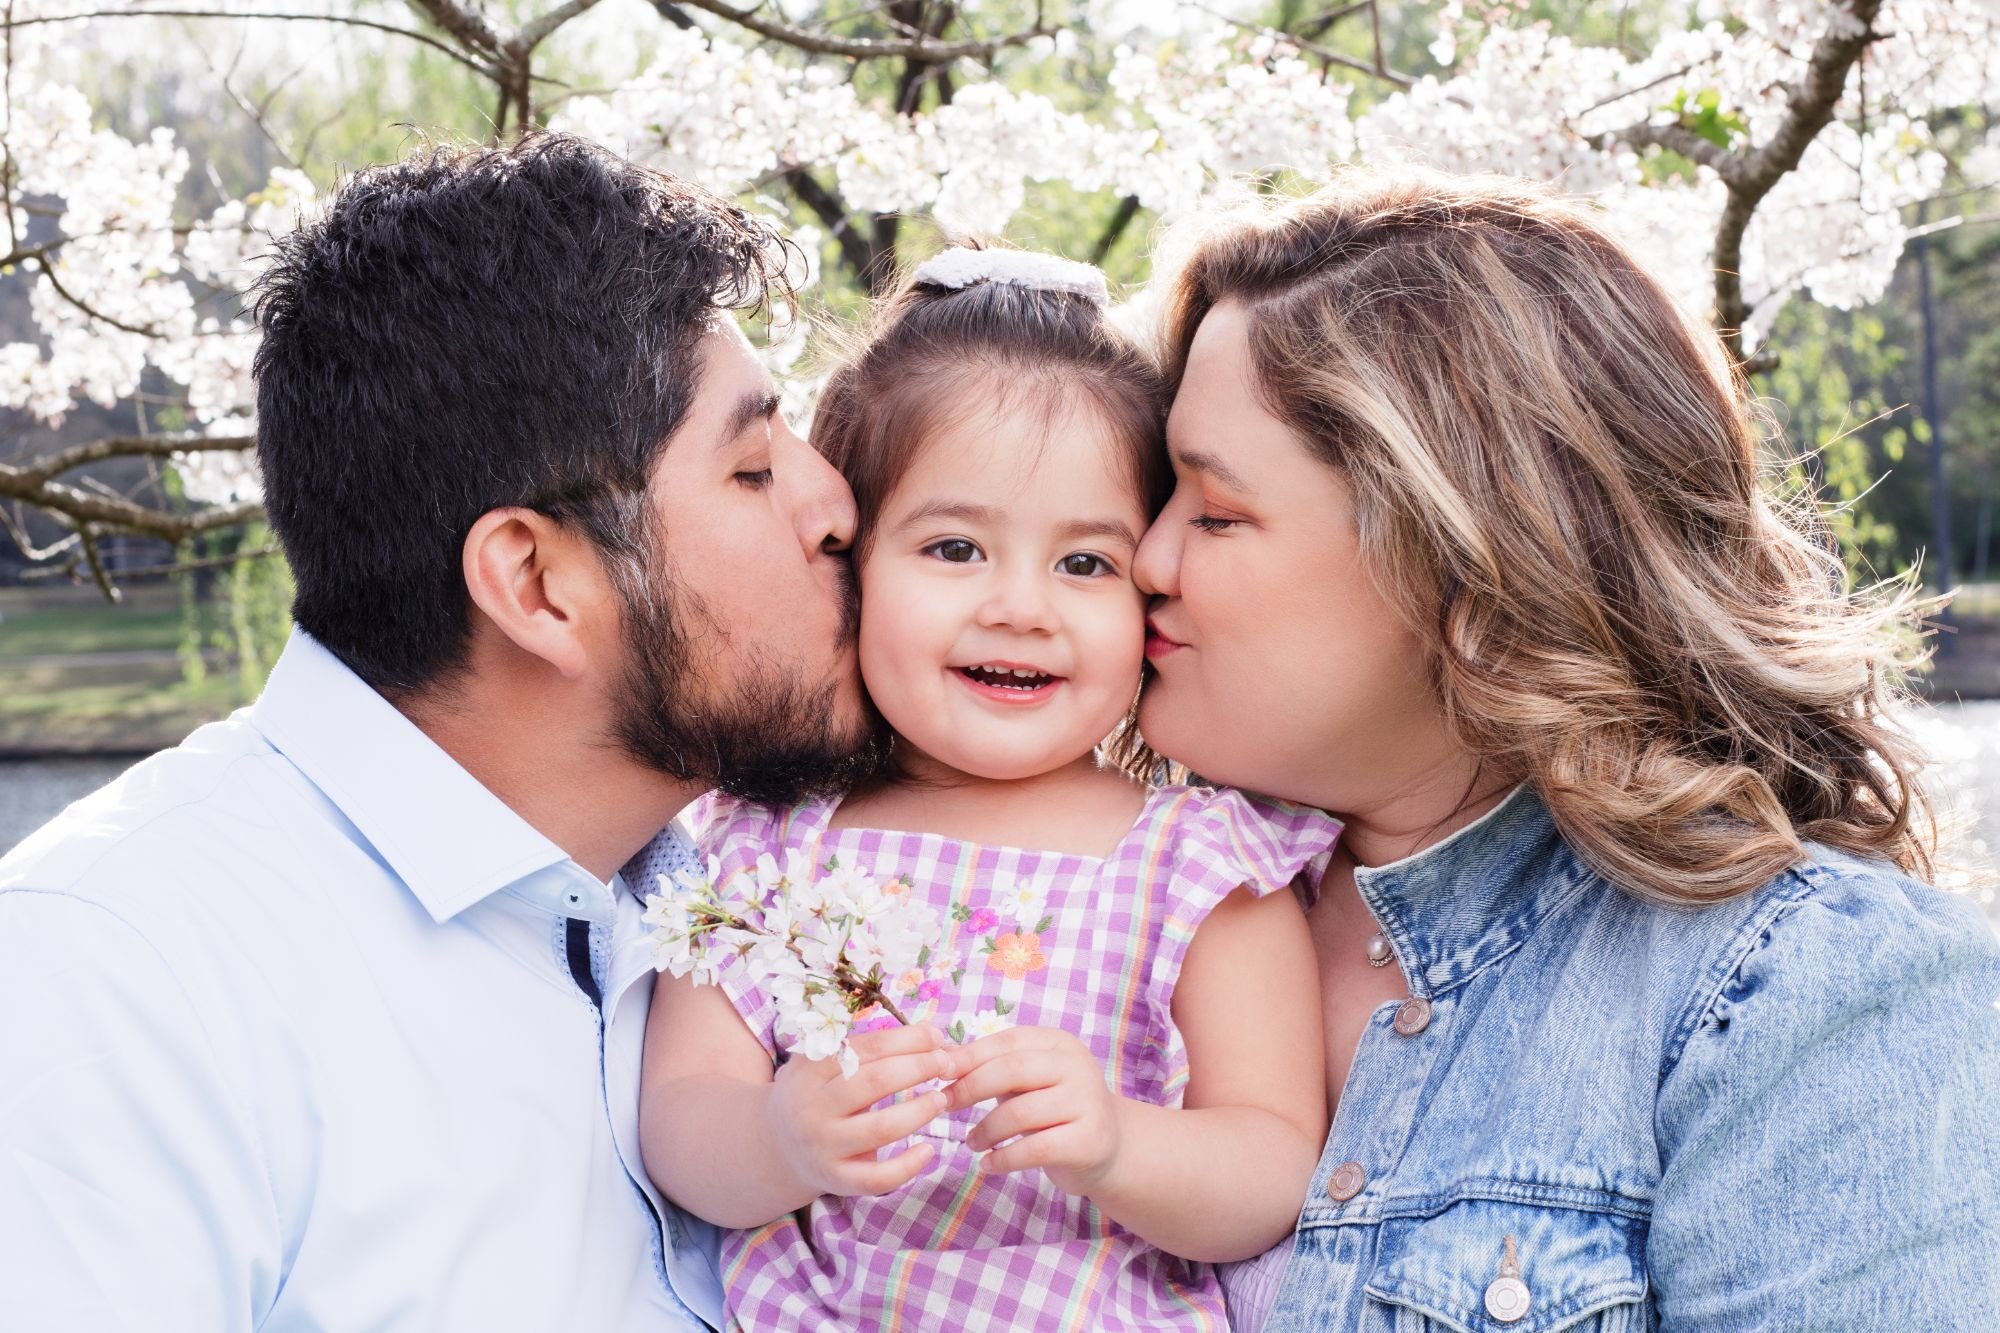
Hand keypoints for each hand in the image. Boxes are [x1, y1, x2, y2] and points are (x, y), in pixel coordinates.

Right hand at [768, 1023, 964, 1198]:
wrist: (778, 1144)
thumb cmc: (818, 1093)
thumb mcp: (827, 1062)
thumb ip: (873, 1048)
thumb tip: (932, 1036)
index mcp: (811, 1069)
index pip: (869, 1047)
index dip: (909, 1040)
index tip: (938, 1039)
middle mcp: (813, 1107)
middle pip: (876, 1082)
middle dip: (920, 1069)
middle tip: (946, 1065)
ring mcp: (823, 1146)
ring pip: (882, 1128)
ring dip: (920, 1111)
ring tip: (940, 1099)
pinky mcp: (835, 1179)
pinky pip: (877, 1178)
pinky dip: (908, 1167)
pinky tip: (928, 1150)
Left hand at [945, 1026, 1124, 1196]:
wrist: (1110, 1148)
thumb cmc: (1057, 1110)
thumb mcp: (1030, 1082)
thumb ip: (994, 1068)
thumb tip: (942, 1058)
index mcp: (1060, 1043)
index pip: (1006, 1042)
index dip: (969, 1057)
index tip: (938, 1073)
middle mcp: (1077, 1067)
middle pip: (1011, 1070)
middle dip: (970, 1088)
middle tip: (945, 1105)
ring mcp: (1086, 1103)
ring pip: (1019, 1113)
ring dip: (986, 1130)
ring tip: (971, 1143)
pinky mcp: (1088, 1141)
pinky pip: (1034, 1149)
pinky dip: (1003, 1159)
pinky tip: (988, 1165)